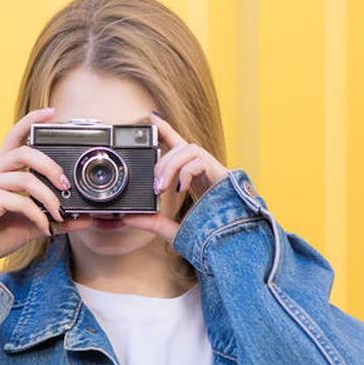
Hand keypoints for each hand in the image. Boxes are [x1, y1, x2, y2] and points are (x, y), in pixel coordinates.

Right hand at [0, 107, 94, 265]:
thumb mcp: (30, 223)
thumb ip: (53, 217)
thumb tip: (83, 218)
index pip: (14, 137)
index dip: (31, 121)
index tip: (51, 112)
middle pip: (25, 152)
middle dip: (51, 167)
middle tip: (66, 184)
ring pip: (26, 179)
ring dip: (48, 198)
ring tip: (58, 214)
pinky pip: (20, 202)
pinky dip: (37, 216)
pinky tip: (43, 228)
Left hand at [120, 112, 228, 244]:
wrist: (234, 246)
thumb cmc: (210, 236)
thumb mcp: (175, 230)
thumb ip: (154, 223)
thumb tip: (129, 218)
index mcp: (195, 177)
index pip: (179, 147)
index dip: (166, 130)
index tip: (151, 118)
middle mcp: (205, 170)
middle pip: (181, 147)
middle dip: (162, 162)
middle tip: (154, 186)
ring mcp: (215, 171)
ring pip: (189, 149)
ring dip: (171, 166)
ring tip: (162, 188)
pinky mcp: (223, 175)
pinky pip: (200, 160)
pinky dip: (186, 172)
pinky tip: (181, 188)